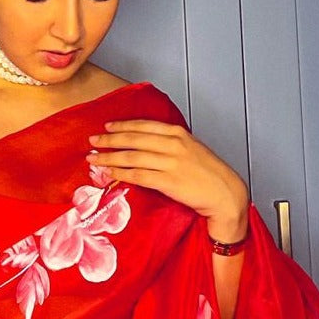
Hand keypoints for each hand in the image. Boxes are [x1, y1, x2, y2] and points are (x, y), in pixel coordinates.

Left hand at [87, 119, 248, 240]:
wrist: (226, 193)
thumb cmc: (210, 173)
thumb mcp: (192, 149)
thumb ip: (171, 143)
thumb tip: (148, 143)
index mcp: (179, 134)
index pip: (144, 126)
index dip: (123, 125)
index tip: (107, 126)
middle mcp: (173, 145)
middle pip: (134, 139)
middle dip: (110, 139)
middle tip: (93, 140)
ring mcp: (170, 163)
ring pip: (132, 156)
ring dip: (109, 157)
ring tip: (94, 158)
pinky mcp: (168, 181)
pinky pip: (138, 175)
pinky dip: (120, 173)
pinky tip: (109, 172)